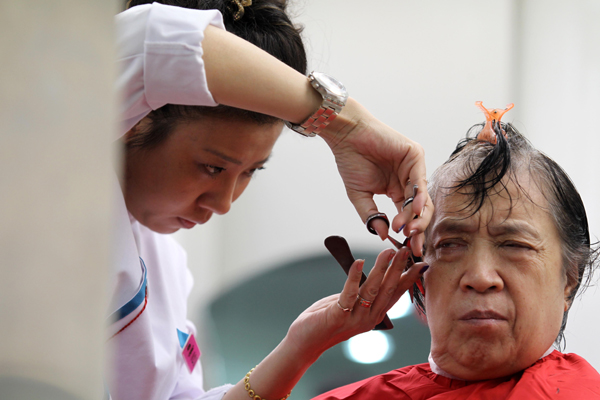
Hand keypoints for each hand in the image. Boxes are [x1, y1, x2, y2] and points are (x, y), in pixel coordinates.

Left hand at [283, 246, 427, 361]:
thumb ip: (364, 293)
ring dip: (381, 269)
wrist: (306, 341)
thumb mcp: (351, 305)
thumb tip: (377, 275)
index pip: (396, 294)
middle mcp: (369, 318)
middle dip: (398, 268)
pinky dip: (354, 276)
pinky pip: (349, 293)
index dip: (408, 278)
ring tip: (388, 252)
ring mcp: (355, 318)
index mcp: (375, 314)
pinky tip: (360, 262)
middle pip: (388, 289)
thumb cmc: (327, 319)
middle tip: (405, 250)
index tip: (420, 263)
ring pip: (372, 289)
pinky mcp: (339, 315)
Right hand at [319, 99, 432, 256]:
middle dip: (418, 230)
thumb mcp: (359, 196)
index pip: (407, 216)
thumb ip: (371, 216)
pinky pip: (419, 180)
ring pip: (422, 198)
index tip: (408, 251)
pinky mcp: (415, 156)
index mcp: (397, 191)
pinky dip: (417, 197)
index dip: (409, 234)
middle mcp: (408, 181)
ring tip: (408, 230)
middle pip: (419, 210)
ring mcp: (414, 169)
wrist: (346, 136)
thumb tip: (382, 236)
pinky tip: (412, 211)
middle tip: (413, 245)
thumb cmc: (351, 161)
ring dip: (416, 217)